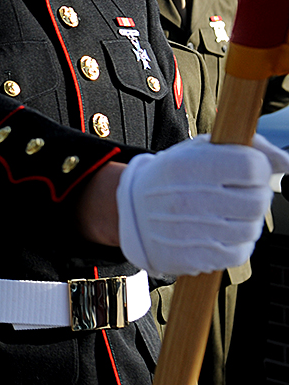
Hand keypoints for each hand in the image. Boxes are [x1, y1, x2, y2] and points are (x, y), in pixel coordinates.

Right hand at [117, 134, 288, 275]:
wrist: (132, 212)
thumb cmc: (174, 177)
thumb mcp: (198, 151)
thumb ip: (245, 148)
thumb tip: (286, 162)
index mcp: (189, 166)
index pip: (252, 167)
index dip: (258, 168)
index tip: (247, 170)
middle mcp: (188, 198)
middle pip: (257, 201)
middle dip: (257, 196)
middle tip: (241, 193)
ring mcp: (190, 231)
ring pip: (251, 229)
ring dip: (248, 221)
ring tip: (228, 213)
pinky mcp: (193, 257)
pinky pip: (239, 253)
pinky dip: (237, 243)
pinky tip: (220, 232)